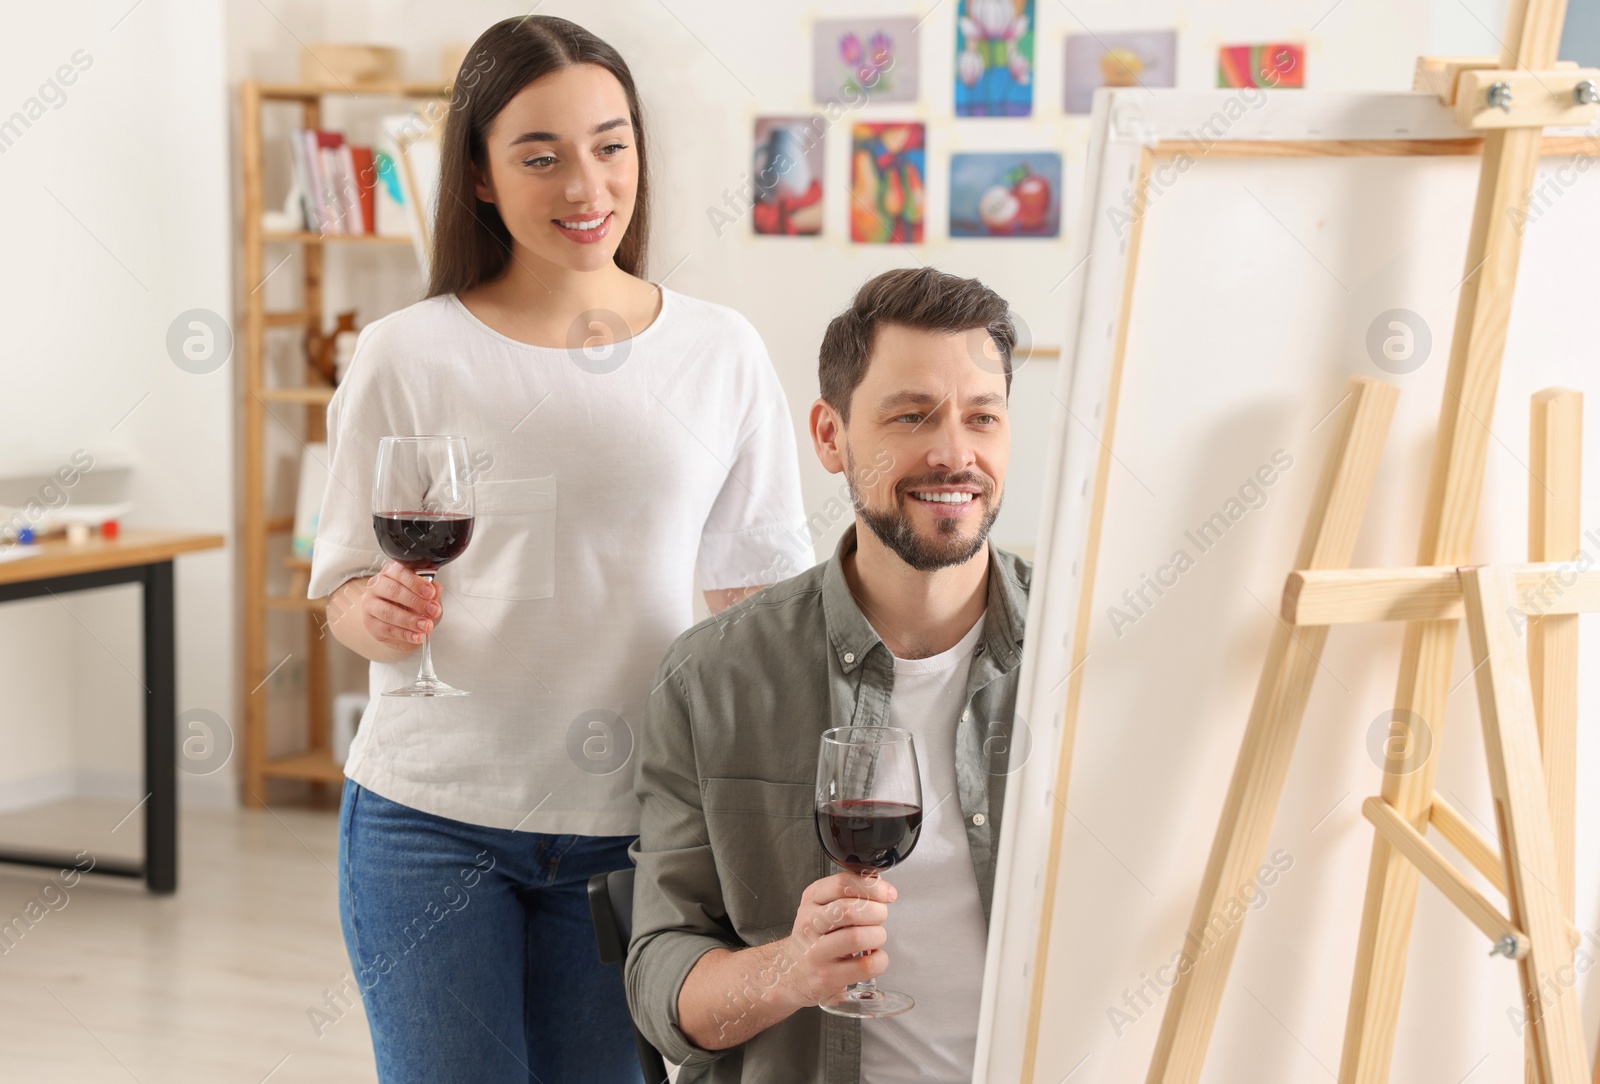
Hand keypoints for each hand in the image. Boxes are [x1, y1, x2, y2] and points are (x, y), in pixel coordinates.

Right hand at [359, 561, 440, 651]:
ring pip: (388, 612)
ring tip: (426, 626)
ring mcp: (370, 604)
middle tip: (432, 611)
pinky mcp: (369, 622)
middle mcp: (377, 585)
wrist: (400, 622)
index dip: (416, 583)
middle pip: (393, 591)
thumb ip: (431, 591)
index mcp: (391, 572)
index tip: (430, 593)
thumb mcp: (425, 595)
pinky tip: (417, 636)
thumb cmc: (411, 603)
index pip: (401, 572)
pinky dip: (404, 634)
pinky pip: (387, 629)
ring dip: (410, 621)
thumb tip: (437, 588)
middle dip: (416, 602)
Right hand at [776, 872, 896, 1007]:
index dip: (872, 887)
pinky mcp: (828, 977)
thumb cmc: (816, 936)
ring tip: (875, 937)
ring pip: (857, 938)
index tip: (888, 893)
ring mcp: (817, 953)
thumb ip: (849, 893)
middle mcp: (810, 924)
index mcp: (811, 899)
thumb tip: (882, 886)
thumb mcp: (823, 906)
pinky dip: (880, 959)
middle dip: (877, 912)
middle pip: (850, 911)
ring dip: (878, 936)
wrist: (792, 972)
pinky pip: (866, 966)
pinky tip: (874, 956)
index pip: (842, 884)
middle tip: (880, 917)